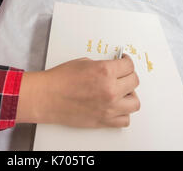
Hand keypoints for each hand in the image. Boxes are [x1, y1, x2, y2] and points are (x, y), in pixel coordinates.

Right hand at [16, 55, 139, 127]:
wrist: (47, 97)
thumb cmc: (60, 79)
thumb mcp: (84, 62)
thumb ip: (102, 66)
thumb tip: (113, 68)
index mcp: (105, 72)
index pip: (129, 66)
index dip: (127, 62)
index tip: (125, 62)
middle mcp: (110, 90)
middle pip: (134, 81)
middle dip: (129, 75)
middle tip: (123, 74)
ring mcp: (109, 107)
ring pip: (135, 102)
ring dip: (130, 95)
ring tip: (122, 91)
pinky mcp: (104, 121)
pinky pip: (125, 120)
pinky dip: (123, 113)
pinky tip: (116, 106)